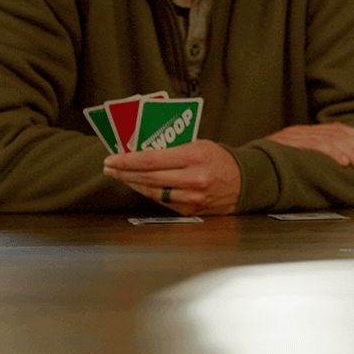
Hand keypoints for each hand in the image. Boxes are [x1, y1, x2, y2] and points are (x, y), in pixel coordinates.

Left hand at [103, 140, 240, 215]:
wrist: (244, 182)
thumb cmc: (219, 159)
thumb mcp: (200, 144)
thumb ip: (173, 148)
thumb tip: (141, 148)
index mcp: (196, 156)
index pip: (151, 159)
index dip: (127, 160)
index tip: (113, 158)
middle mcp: (194, 178)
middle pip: (147, 176)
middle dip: (124, 172)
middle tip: (109, 167)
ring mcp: (192, 197)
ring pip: (151, 191)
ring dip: (132, 183)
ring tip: (120, 175)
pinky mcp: (190, 210)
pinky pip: (162, 201)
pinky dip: (147, 192)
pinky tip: (139, 185)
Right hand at [265, 122, 353, 175]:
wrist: (238, 166)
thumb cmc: (262, 168)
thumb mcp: (289, 159)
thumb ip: (309, 158)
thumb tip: (336, 166)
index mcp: (304, 133)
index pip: (338, 129)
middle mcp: (302, 132)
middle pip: (340, 134)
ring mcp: (295, 137)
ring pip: (332, 141)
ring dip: (353, 155)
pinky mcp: (289, 145)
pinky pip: (316, 147)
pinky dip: (333, 154)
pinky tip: (345, 163)